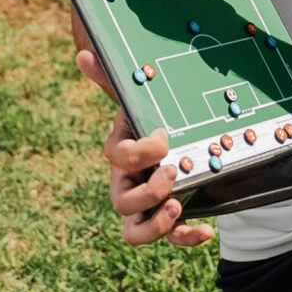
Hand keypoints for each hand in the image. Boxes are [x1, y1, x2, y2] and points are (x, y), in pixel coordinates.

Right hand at [74, 41, 214, 247]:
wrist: (173, 136)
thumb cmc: (151, 117)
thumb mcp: (139, 97)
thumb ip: (113, 76)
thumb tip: (85, 54)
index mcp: (120, 153)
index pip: (118, 157)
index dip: (139, 151)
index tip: (163, 135)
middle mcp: (128, 183)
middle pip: (122, 202)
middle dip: (148, 191)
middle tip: (173, 171)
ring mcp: (146, 205)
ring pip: (135, 232)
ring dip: (156, 224)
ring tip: (178, 204)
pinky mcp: (168, 217)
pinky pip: (170, 237)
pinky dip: (186, 237)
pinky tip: (207, 230)